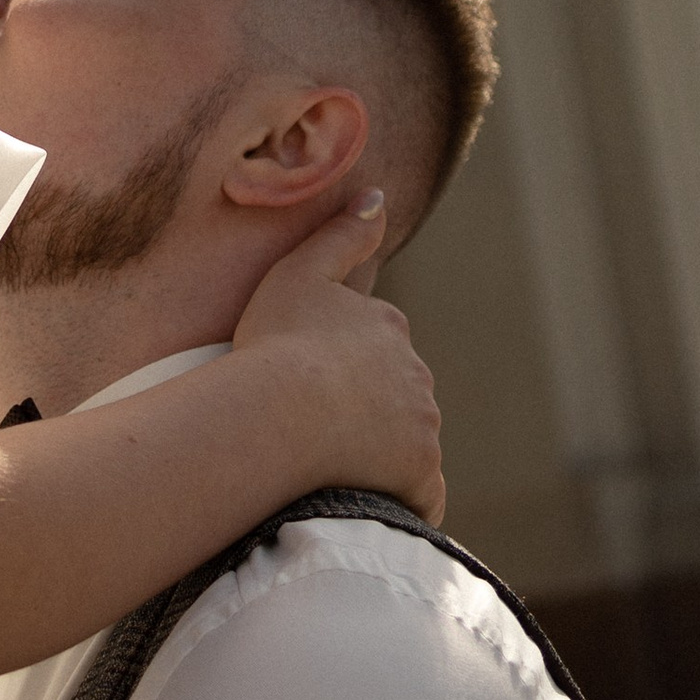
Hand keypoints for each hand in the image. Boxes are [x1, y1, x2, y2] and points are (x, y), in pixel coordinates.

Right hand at [232, 193, 444, 523]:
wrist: (279, 412)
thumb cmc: (276, 343)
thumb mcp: (299, 273)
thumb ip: (341, 235)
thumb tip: (379, 196)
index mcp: (388, 327)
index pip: (375, 349)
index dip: (340, 367)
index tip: (305, 383)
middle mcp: (416, 374)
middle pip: (393, 396)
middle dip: (365, 411)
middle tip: (312, 430)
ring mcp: (422, 426)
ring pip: (405, 443)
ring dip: (379, 454)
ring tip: (327, 469)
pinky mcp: (421, 474)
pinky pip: (417, 493)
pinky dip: (400, 499)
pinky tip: (366, 503)